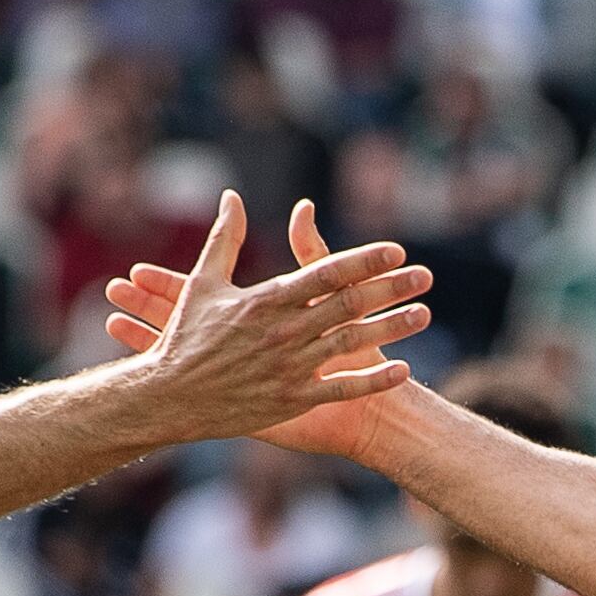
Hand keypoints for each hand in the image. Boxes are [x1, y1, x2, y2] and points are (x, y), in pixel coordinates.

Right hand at [122, 191, 429, 444]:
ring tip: (423, 314)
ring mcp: (289, 368)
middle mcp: (283, 332)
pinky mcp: (291, 400)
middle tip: (426, 276)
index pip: (325, 273)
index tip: (396, 251)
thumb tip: (231, 196)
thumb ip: (224, 238)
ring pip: (352, 343)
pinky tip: (402, 369)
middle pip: (349, 305)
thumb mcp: (202, 283)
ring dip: (391, 328)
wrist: (169, 397)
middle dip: (391, 288)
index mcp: (266, 300)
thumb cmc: (186, 338)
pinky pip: (341, 389)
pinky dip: (373, 381)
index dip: (364, 261)